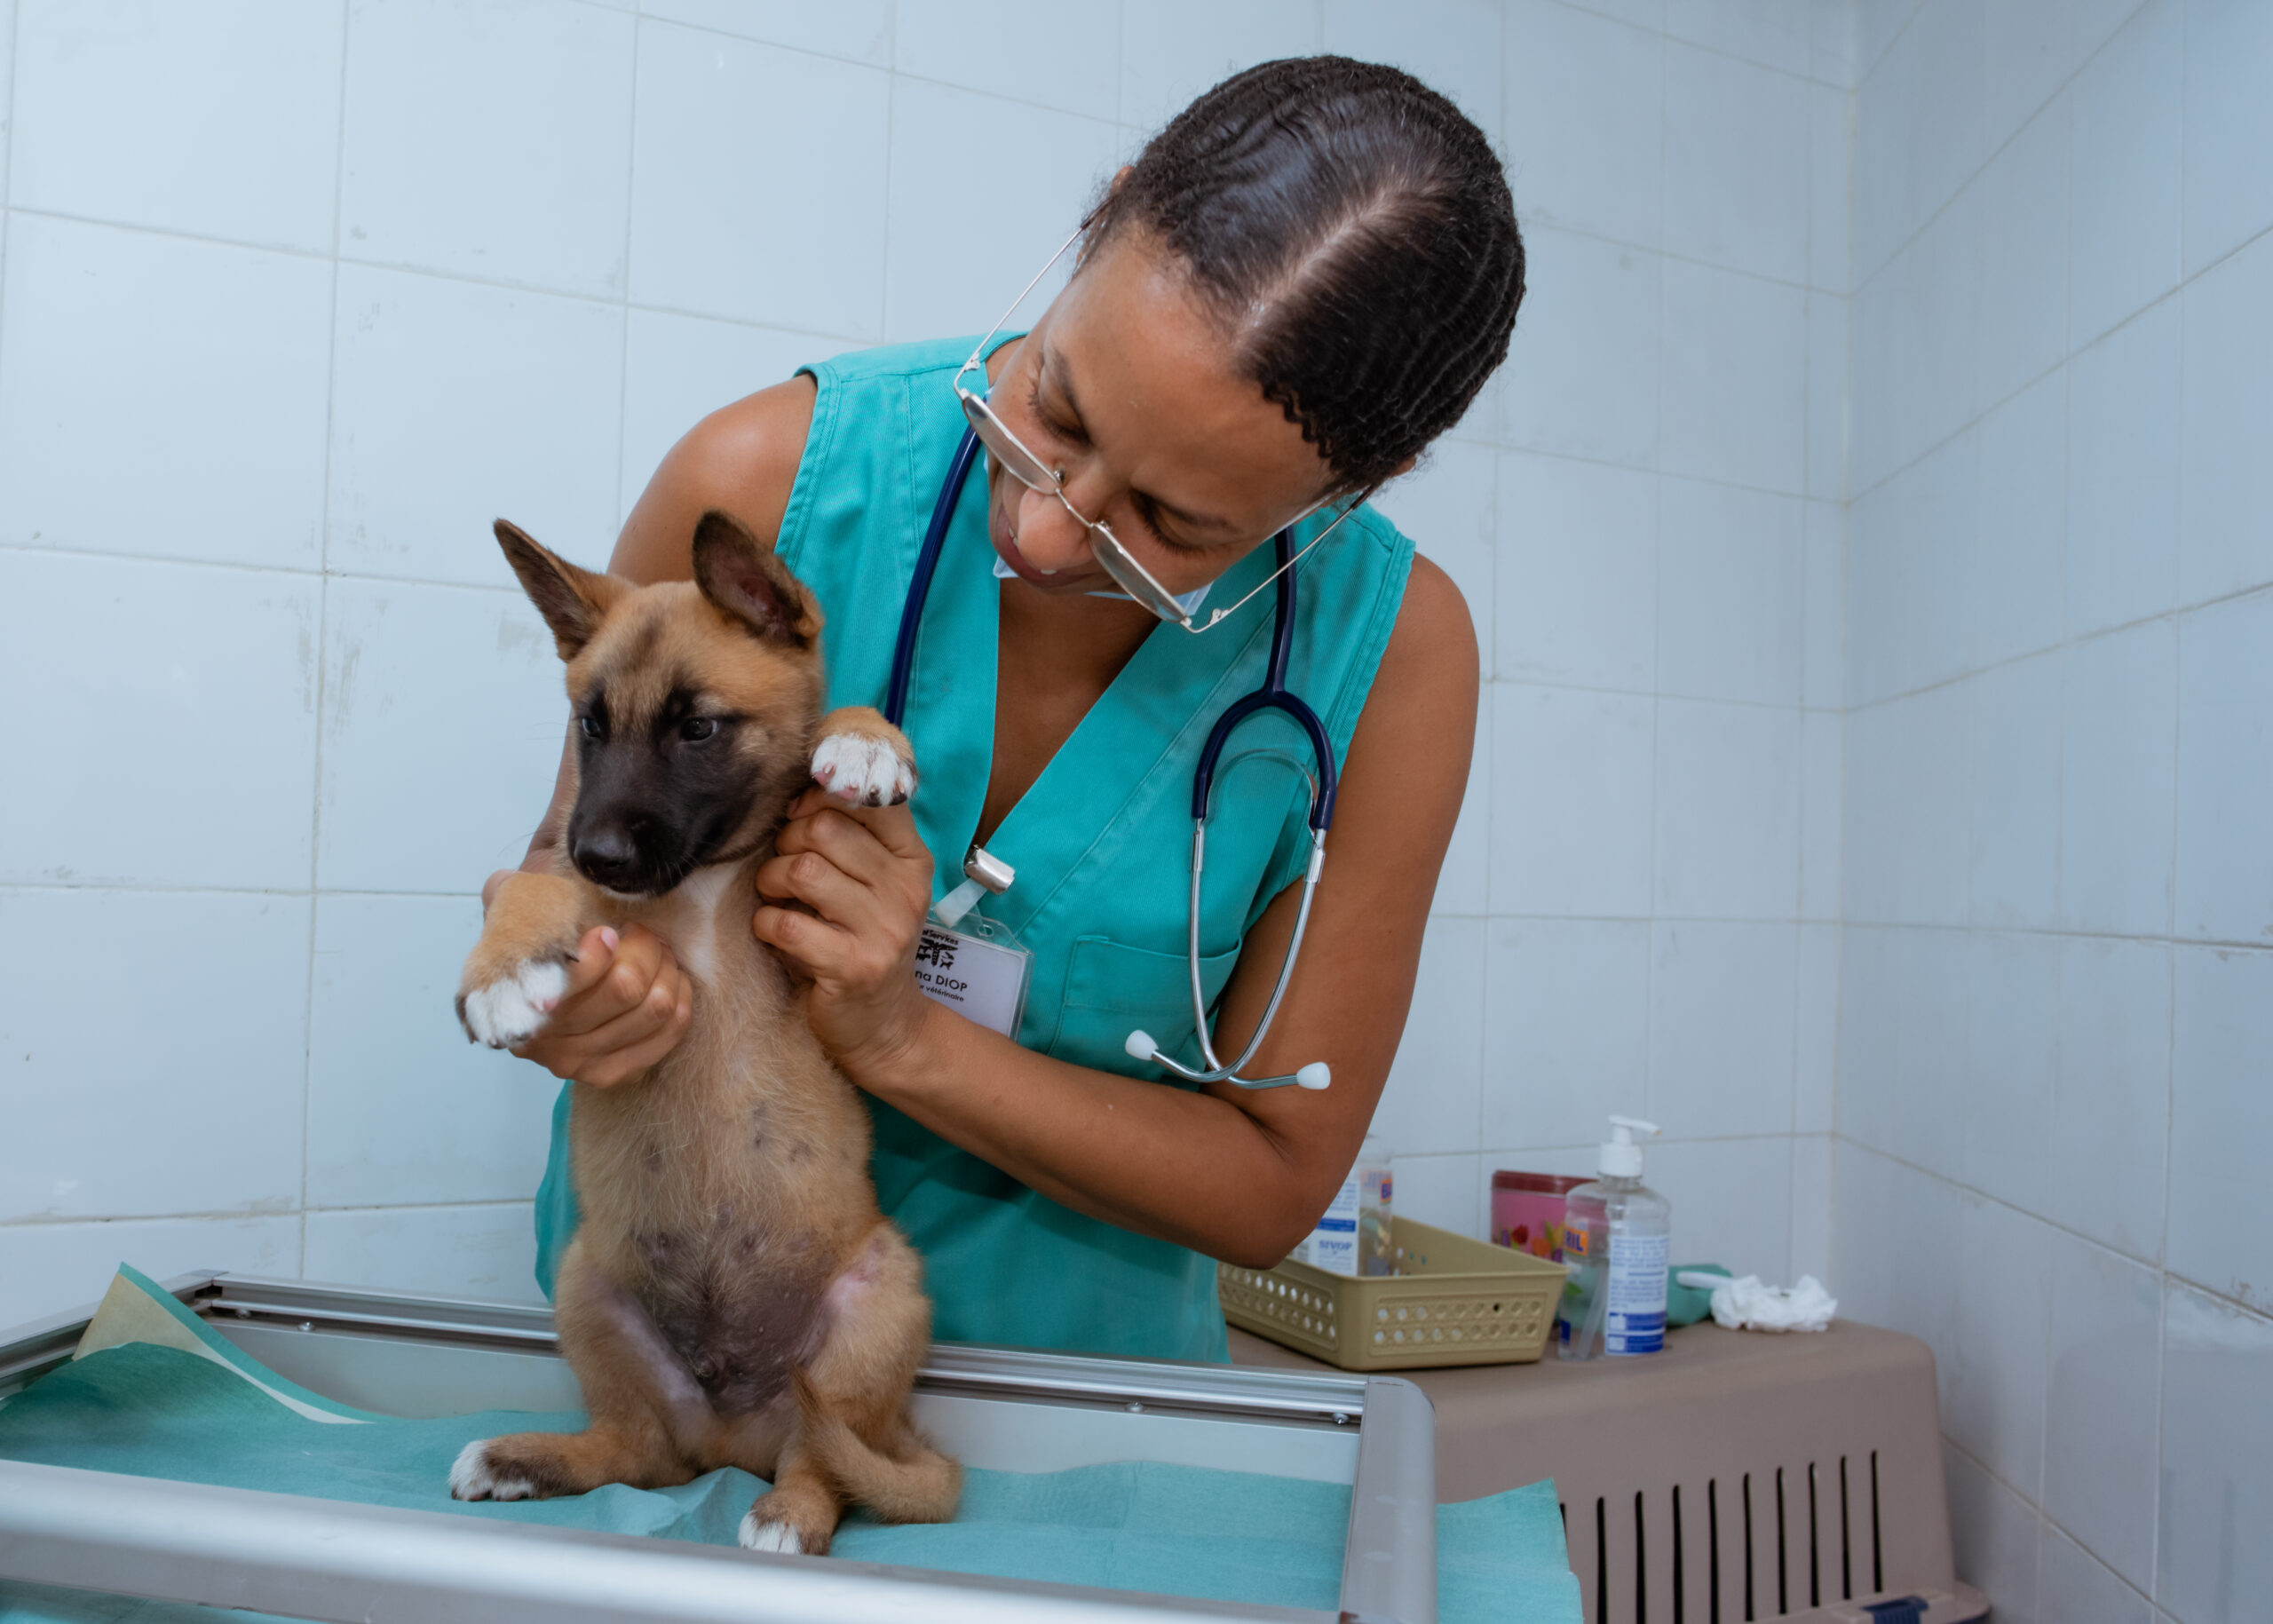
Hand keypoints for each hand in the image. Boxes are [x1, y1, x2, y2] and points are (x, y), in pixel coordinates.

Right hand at [489, 908, 691, 1087]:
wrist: (534, 988)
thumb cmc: (534, 939)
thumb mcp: (513, 909)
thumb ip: (509, 896)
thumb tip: (506, 882)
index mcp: (515, 1002)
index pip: (573, 980)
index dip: (600, 950)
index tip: (606, 931)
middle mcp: (545, 1042)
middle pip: (625, 988)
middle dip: (644, 948)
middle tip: (640, 933)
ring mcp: (581, 1064)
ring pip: (655, 1008)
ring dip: (666, 969)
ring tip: (657, 951)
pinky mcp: (615, 1074)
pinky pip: (670, 1032)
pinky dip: (680, 997)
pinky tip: (669, 979)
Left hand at [752, 788, 935, 1075]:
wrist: (884, 1023)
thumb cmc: (865, 940)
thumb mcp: (875, 883)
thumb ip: (850, 836)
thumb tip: (800, 792)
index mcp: (912, 859)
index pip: (872, 798)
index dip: (823, 797)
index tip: (801, 817)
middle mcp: (905, 889)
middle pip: (825, 829)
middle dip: (787, 842)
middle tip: (784, 868)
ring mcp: (882, 929)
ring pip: (801, 871)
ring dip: (771, 881)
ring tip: (776, 897)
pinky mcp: (852, 966)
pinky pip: (784, 923)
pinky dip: (765, 923)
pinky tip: (775, 932)